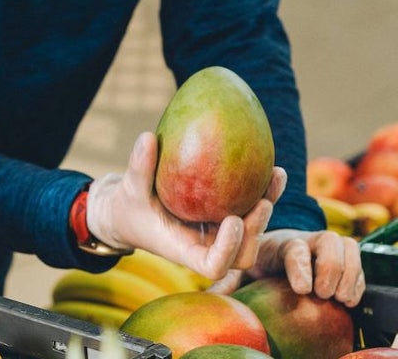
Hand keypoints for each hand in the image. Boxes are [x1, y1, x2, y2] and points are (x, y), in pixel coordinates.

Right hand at [86, 132, 285, 280]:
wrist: (132, 213)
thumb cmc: (128, 206)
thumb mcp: (129, 189)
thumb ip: (139, 167)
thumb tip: (147, 136)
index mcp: (185, 251)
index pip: (214, 266)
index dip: (228, 249)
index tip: (231, 219)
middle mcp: (207, 248)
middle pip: (243, 254)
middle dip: (255, 230)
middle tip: (262, 201)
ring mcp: (218, 236)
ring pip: (252, 233)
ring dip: (266, 209)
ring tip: (275, 176)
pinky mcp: (223, 219)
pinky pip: (248, 211)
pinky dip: (261, 193)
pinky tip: (270, 167)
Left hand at [207, 229, 364, 305]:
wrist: (271, 257)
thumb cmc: (252, 264)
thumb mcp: (238, 270)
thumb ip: (227, 280)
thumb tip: (210, 297)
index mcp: (275, 242)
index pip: (294, 247)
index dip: (301, 267)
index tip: (302, 290)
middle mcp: (302, 238)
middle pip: (328, 241)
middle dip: (330, 268)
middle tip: (324, 294)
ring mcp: (324, 246)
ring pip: (347, 246)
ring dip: (349, 273)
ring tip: (341, 298)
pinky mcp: (341, 257)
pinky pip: (359, 261)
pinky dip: (358, 280)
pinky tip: (349, 299)